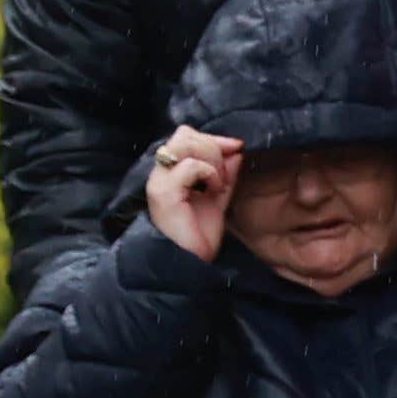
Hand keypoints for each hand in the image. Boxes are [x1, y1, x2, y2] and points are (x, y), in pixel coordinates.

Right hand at [141, 127, 243, 259]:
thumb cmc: (199, 234)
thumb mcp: (218, 198)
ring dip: (212, 159)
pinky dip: (210, 173)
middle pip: (184, 135)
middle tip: (225, 172)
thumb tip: (237, 150)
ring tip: (219, 183)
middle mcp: (159, 173)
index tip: (237, 147)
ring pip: (185, 144)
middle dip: (214, 146)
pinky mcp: (163, 192)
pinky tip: (215, 191)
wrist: (189, 262)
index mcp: (169, 173)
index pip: (185, 135)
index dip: (213, 138)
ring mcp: (158, 181)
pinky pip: (190, 166)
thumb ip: (225, 174)